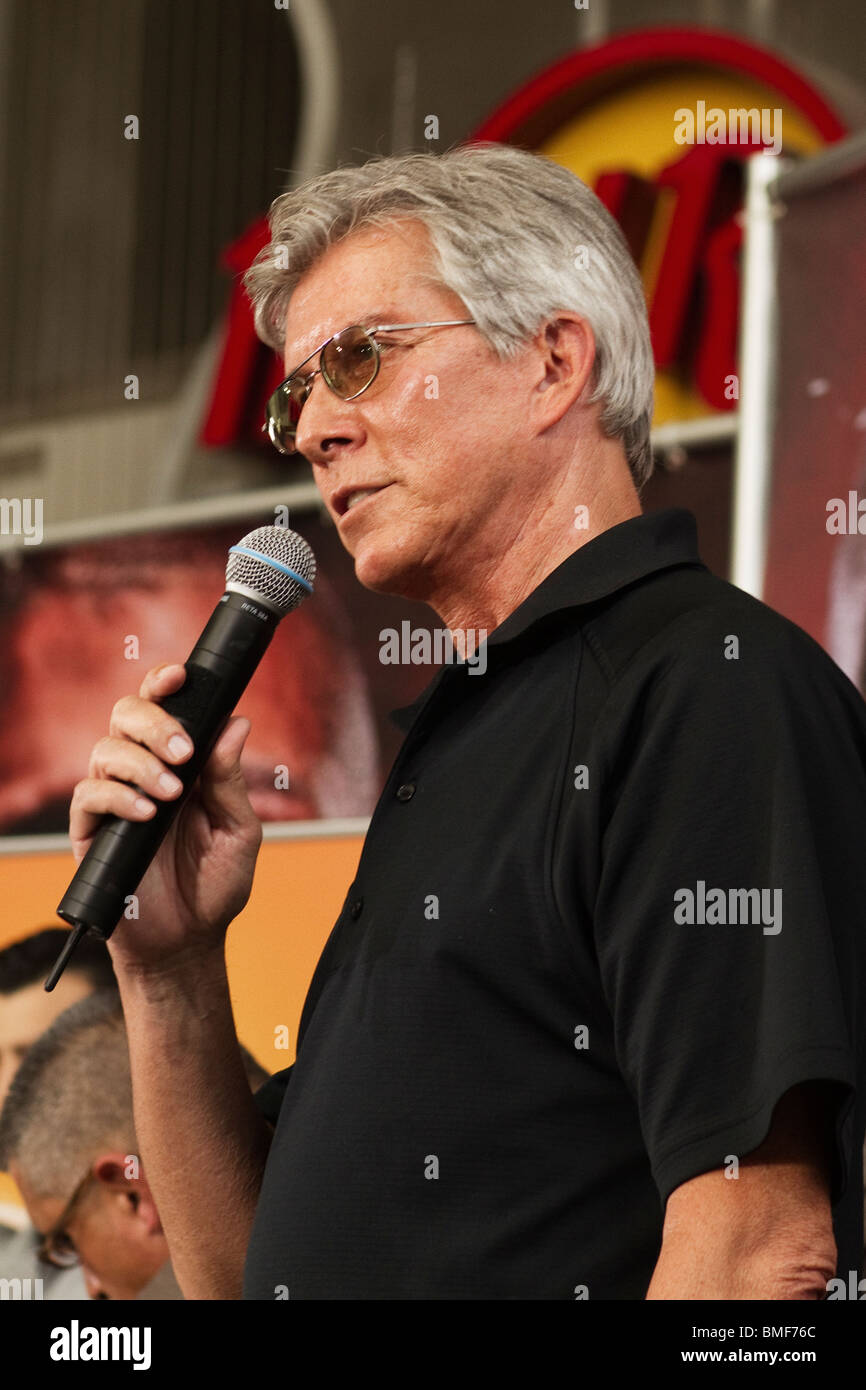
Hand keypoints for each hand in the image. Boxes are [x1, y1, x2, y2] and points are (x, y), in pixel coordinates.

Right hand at [69, 662, 262, 973]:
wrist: (189, 942)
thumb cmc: (215, 886)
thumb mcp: (238, 831)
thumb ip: (231, 780)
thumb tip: (237, 722)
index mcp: (181, 764)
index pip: (164, 709)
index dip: (164, 684)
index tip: (180, 676)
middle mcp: (143, 772)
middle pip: (126, 715)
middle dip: (154, 722)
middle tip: (184, 751)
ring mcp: (115, 800)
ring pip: (106, 750)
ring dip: (141, 763)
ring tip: (172, 793)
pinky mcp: (92, 831)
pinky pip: (90, 796)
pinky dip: (119, 797)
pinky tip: (147, 814)